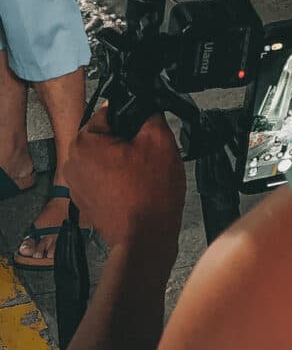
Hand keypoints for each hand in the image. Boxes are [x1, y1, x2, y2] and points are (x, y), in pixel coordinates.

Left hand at [64, 108, 185, 250]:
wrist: (145, 238)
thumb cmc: (149, 196)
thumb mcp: (161, 141)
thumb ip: (152, 116)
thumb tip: (149, 111)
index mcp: (85, 141)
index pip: (109, 113)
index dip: (133, 120)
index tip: (146, 133)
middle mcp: (73, 162)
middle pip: (105, 138)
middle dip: (127, 144)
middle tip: (147, 158)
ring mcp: (77, 185)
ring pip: (105, 160)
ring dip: (123, 164)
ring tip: (142, 177)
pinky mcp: (85, 203)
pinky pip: (103, 181)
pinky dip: (118, 183)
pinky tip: (135, 191)